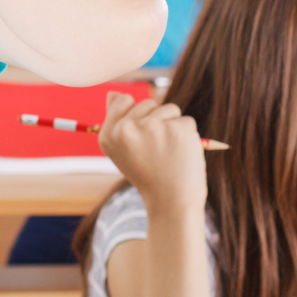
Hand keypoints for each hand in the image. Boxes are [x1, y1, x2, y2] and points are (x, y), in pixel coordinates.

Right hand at [97, 90, 207, 219]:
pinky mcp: (176, 128)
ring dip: (174, 127)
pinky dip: (188, 136)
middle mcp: (126, 128)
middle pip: (149, 103)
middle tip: (156, 151)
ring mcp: (152, 126)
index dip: (137, 115)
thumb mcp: (123, 151)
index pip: (123, 100)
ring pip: (170, 109)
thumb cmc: (148, 175)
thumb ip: (117, 121)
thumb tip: (113, 93)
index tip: (142, 137)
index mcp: (109, 134)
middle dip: (157, 121)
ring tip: (169, 153)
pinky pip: (186, 121)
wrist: (171, 203)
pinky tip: (181, 155)